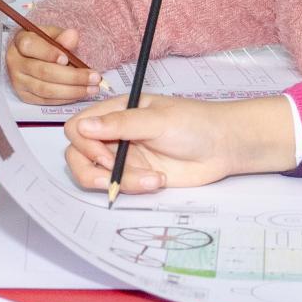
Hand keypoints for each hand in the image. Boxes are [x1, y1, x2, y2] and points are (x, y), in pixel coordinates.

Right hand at [6, 24, 102, 102]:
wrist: (32, 56)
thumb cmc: (43, 43)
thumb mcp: (52, 34)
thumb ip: (62, 36)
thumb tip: (72, 36)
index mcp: (20, 41)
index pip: (30, 46)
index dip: (48, 53)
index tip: (67, 59)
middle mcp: (15, 62)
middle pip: (43, 71)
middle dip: (72, 76)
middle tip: (94, 77)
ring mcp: (18, 81)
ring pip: (46, 89)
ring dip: (72, 90)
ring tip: (92, 87)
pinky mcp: (24, 96)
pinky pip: (46, 100)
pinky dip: (65, 98)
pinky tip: (80, 93)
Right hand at [63, 93, 296, 194]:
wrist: (224, 147)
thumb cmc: (194, 123)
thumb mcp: (157, 119)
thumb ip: (120, 125)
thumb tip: (83, 127)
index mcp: (114, 112)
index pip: (77, 127)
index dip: (84, 144)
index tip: (107, 153)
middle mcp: (113, 135)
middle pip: (78, 155)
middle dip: (92, 169)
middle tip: (115, 175)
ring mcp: (124, 157)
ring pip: (96, 175)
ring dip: (118, 182)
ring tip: (148, 180)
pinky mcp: (136, 177)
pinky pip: (119, 187)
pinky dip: (133, 188)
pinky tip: (158, 181)